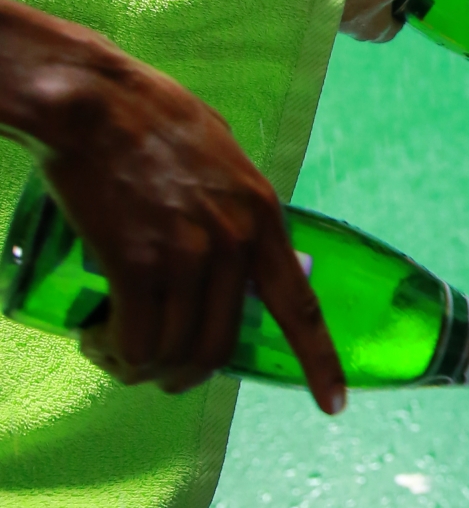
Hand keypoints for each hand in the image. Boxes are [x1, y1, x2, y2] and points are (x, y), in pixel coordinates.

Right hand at [4, 10, 345, 412]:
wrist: (95, 103)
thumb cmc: (151, 116)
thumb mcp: (222, 154)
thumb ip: (234, 204)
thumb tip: (234, 240)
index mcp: (261, 215)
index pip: (299, 305)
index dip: (318, 361)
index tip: (333, 404)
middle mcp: (233, 243)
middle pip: (219, 346)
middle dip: (184, 372)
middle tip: (152, 367)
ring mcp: (187, 256)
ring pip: (173, 350)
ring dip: (141, 364)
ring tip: (112, 348)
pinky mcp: (136, 264)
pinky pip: (135, 339)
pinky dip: (114, 352)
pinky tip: (97, 340)